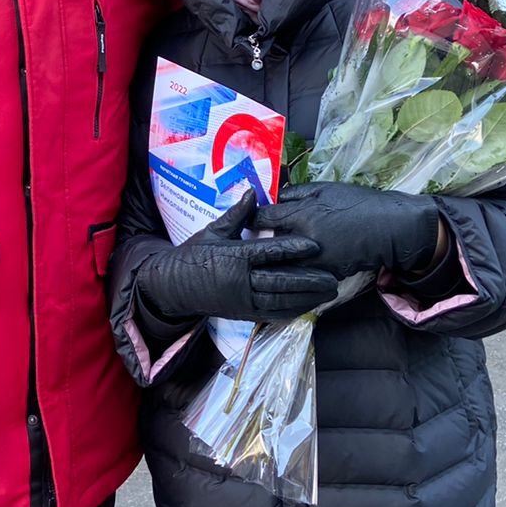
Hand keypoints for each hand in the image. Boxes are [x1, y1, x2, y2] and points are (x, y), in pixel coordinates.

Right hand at [135, 191, 338, 323]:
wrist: (172, 285)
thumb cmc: (193, 253)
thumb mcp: (213, 230)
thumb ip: (237, 214)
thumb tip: (254, 192)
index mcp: (234, 255)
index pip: (268, 252)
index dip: (293, 248)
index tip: (315, 246)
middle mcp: (240, 280)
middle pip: (280, 280)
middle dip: (309, 279)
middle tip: (333, 277)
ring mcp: (242, 299)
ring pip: (280, 300)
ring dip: (306, 297)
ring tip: (328, 292)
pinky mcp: (242, 314)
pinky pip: (271, 314)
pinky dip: (292, 311)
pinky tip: (309, 307)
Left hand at [254, 182, 441, 279]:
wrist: (388, 227)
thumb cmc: (357, 203)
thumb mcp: (325, 188)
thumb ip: (296, 193)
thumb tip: (273, 197)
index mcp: (302, 214)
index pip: (263, 218)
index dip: (252, 218)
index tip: (249, 220)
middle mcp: (303, 240)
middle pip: (267, 245)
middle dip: (260, 242)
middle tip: (255, 239)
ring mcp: (314, 261)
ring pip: (282, 265)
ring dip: (274, 261)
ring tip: (268, 256)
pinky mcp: (325, 274)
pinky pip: (301, 275)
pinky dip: (294, 272)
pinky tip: (291, 268)